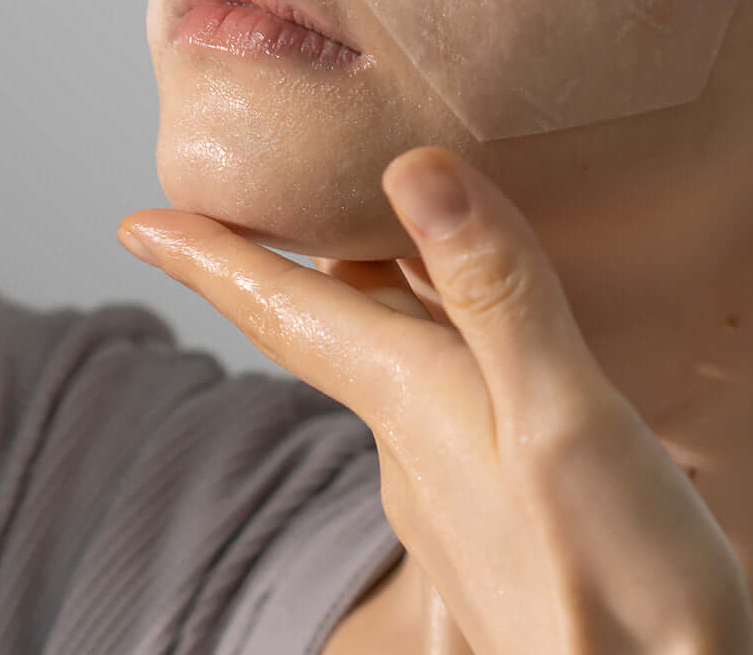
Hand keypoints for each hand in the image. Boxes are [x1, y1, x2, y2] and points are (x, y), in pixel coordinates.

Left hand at [117, 147, 752, 654]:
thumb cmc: (617, 581)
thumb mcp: (558, 419)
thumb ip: (495, 295)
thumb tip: (412, 171)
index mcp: (411, 401)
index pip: (285, 311)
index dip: (210, 259)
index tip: (135, 225)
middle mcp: (411, 442)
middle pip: (330, 329)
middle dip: (281, 267)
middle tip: (247, 207)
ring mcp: (450, 488)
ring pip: (390, 360)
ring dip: (364, 298)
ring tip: (366, 244)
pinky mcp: (499, 516)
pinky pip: (444, 399)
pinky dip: (436, 343)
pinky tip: (476, 341)